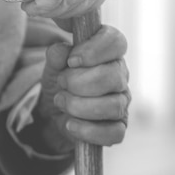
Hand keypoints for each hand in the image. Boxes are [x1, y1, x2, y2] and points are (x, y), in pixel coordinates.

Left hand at [34, 25, 129, 152]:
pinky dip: (88, 130)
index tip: (72, 60)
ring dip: (79, 106)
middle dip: (80, 82)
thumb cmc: (61, 82)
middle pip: (113, 76)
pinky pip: (114, 133)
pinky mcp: (118, 128)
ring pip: (114, 106)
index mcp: (108, 53)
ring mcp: (121, 103)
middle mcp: (120, 77)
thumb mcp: (53, 66)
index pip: (116, 41)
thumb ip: (56, 55)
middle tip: (62, 83)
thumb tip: (61, 51)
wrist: (54, 113)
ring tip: (61, 102)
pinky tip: (70, 124)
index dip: (94, 49)